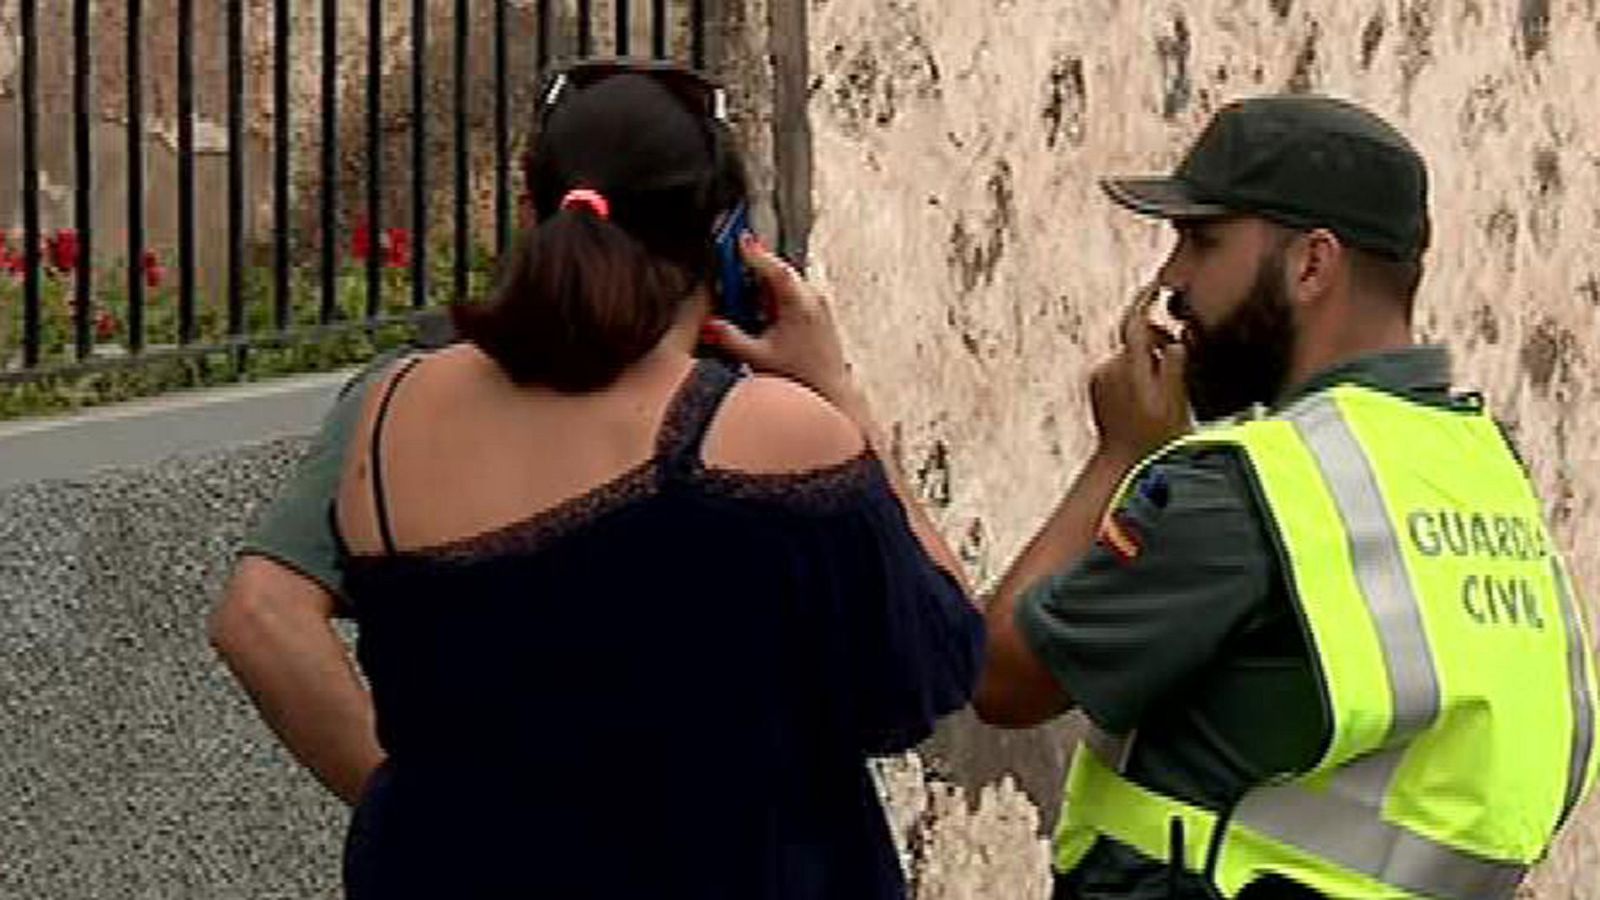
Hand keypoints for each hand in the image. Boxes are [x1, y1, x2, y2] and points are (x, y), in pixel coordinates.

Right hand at [702, 235, 856, 407]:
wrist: (830, 389)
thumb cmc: (801, 376)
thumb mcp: (758, 356)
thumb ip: (730, 338)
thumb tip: (710, 322)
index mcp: (799, 305)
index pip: (776, 269)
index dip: (756, 253)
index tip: (740, 239)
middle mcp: (813, 299)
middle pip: (779, 272)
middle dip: (755, 271)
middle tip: (732, 273)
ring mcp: (819, 303)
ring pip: (786, 282)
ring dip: (765, 286)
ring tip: (749, 305)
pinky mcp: (820, 311)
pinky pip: (794, 292)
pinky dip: (776, 296)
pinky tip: (765, 315)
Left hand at [1089, 283, 1190, 461]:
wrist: (1122, 465)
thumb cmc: (1155, 441)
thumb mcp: (1177, 404)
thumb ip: (1175, 367)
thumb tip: (1176, 342)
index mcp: (1131, 368)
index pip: (1136, 322)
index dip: (1146, 299)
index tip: (1159, 286)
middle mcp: (1110, 368)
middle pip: (1136, 337)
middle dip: (1157, 339)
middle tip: (1178, 353)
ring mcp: (1100, 378)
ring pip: (1129, 353)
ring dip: (1146, 359)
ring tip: (1164, 388)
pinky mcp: (1096, 387)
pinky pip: (1120, 368)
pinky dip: (1134, 372)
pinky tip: (1147, 397)